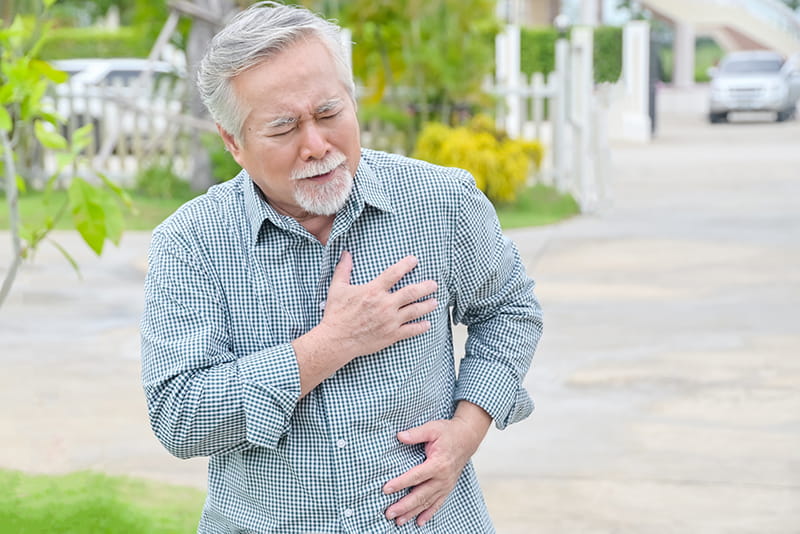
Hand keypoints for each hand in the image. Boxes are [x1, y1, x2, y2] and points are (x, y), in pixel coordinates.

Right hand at [319, 251, 438, 359]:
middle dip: (425, 287)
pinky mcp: (391, 335)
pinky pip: (410, 330)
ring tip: (435, 302)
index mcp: (373, 291)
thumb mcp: (337, 288)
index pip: (394, 273)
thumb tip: (346, 253)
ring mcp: (390, 321)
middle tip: (434, 284)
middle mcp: (385, 305)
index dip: (406, 265)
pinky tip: (427, 324)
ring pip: (415, 311)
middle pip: (411, 292)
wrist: (336, 340)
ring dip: (427, 305)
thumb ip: (343, 269)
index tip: (415, 260)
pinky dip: (421, 327)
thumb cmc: (336, 314)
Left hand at [382, 404, 490, 527]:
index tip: (386, 489)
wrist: (468, 438)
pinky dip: (428, 514)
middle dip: (404, 505)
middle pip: (420, 495)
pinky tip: (419, 522)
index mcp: (438, 463)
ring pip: (427, 502)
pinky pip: (438, 504)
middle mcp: (443, 478)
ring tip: (398, 521)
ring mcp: (446, 485)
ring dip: (412, 513)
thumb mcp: (432, 428)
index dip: (400, 483)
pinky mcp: (448, 488)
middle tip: (389, 513)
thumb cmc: (448, 432)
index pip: (416, 476)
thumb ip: (416, 433)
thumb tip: (400, 436)